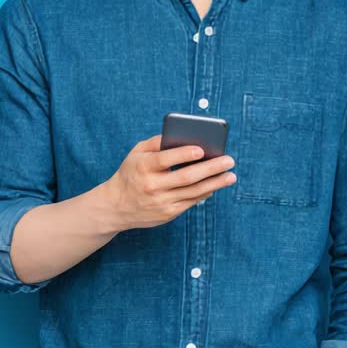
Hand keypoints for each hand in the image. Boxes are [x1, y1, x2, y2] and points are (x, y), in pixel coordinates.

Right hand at [101, 134, 235, 231]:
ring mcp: (161, 202)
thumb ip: (156, 142)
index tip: (202, 149)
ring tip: (231, 175)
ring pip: (193, 192)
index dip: (184, 154)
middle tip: (229, 161)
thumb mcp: (136, 153)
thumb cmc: (130, 173)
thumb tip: (183, 134)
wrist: (115, 207)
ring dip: (215, 183)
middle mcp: (152, 185)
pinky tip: (216, 185)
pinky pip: (191, 202)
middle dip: (211, 168)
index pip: (166, 159)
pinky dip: (205, 192)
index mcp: (143, 166)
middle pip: (186, 177)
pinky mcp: (168, 213)